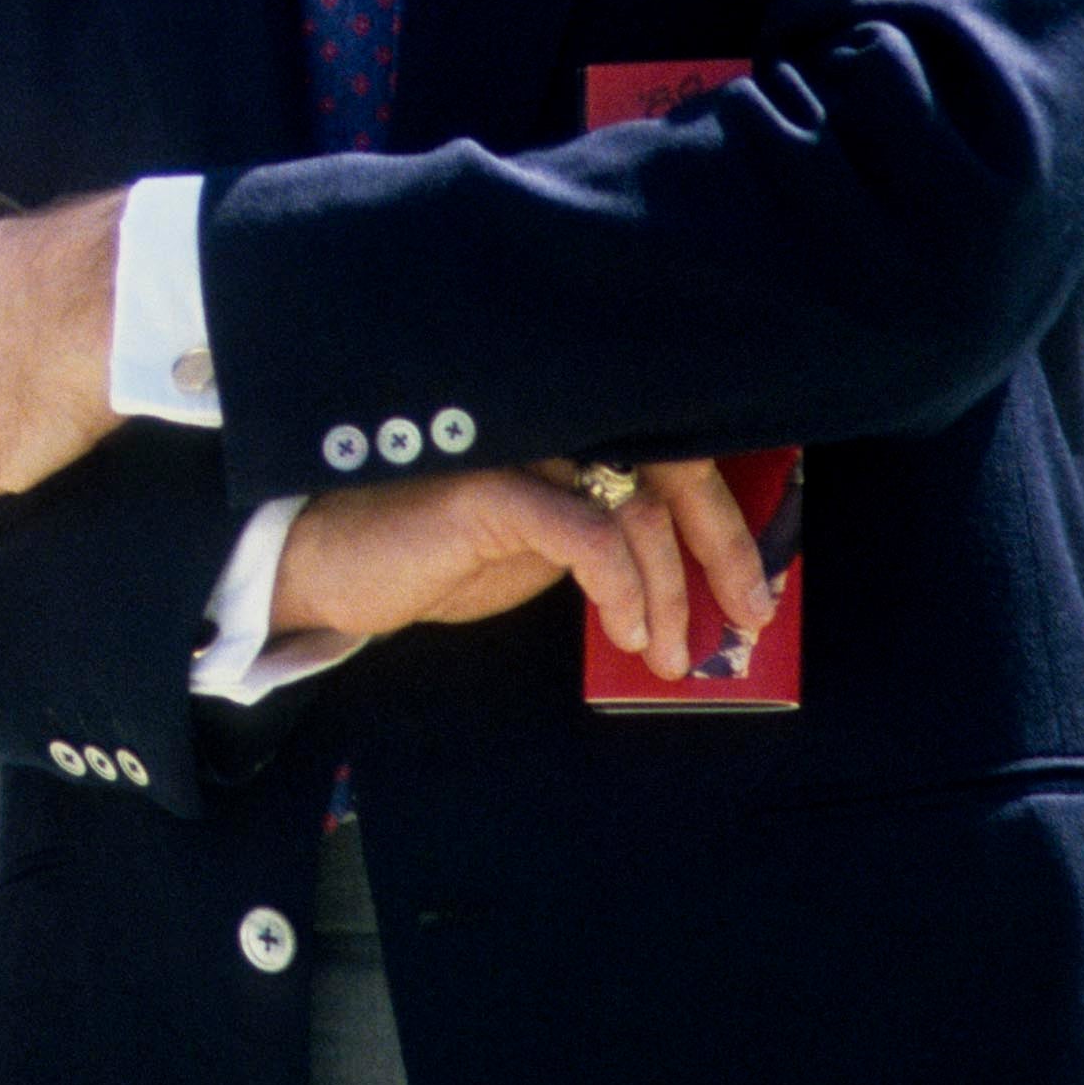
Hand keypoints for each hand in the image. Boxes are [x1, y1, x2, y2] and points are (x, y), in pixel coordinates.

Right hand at [271, 459, 779, 679]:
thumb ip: (599, 540)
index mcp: (571, 440)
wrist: (331, 567)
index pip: (672, 457)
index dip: (723, 520)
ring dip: (668, 593)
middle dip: (722, 548)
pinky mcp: (491, 490)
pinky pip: (587, 533)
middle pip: (672, 471)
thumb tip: (685, 578)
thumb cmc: (431, 560)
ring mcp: (522, 452)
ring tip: (666, 653)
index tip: (752, 592)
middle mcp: (555, 431)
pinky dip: (622, 585)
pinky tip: (627, 628)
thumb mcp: (535, 552)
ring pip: (635, 510)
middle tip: (746, 618)